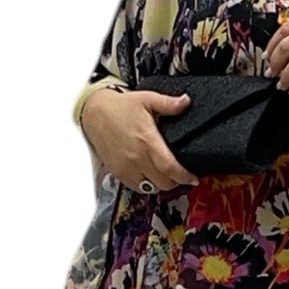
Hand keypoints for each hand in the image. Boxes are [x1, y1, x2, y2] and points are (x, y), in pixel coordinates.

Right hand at [80, 87, 200, 191]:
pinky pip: (138, 188)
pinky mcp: (119, 173)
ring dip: (161, 184)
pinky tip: (151, 175)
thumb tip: (186, 101)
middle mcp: (137, 157)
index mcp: (147, 141)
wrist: (95, 113)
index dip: (185, 177)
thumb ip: (168, 104)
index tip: (193, 178)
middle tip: (181, 174)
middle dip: (176, 181)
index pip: (170, 168)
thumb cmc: (121, 107)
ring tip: (166, 175)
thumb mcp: (147, 100)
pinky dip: (147, 185)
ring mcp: (127, 167)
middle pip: (164, 182)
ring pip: (152, 188)